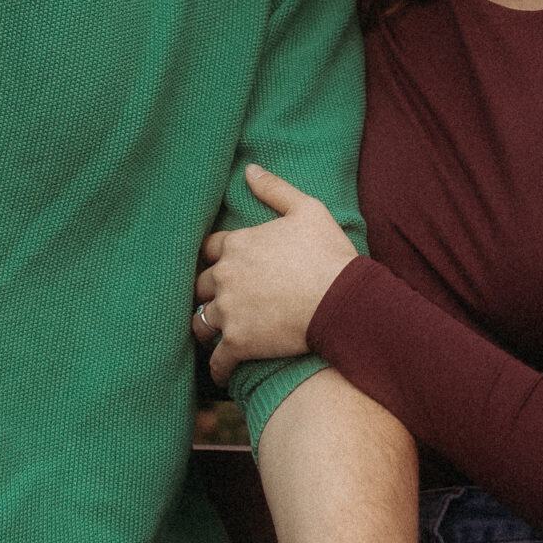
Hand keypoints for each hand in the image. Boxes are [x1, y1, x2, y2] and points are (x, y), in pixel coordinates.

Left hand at [195, 164, 357, 379]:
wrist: (342, 300)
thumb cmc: (328, 253)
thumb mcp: (307, 209)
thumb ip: (274, 189)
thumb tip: (249, 169)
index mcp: (237, 244)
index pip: (209, 249)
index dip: (214, 258)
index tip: (218, 267)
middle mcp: (225, 276)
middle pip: (200, 286)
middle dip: (206, 293)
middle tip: (215, 302)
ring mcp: (228, 311)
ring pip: (200, 323)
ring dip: (205, 329)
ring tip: (214, 336)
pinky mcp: (237, 343)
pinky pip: (217, 361)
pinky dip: (218, 368)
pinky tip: (223, 372)